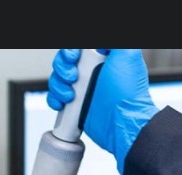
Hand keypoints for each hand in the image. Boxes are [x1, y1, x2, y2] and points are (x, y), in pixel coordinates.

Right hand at [47, 49, 158, 174]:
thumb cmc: (127, 93)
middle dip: (62, 67)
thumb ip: (114, 44)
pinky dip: (54, 99)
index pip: (76, 50)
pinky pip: (55, 98)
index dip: (70, 51)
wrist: (121, 123)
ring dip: (58, 85)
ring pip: (57, 79)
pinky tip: (63, 103)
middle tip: (73, 77)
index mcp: (101, 59)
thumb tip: (100, 45)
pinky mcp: (75, 106)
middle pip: (63, 62)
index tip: (74, 57)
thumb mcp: (127, 55)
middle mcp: (91, 73)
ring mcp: (82, 90)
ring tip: (70, 95)